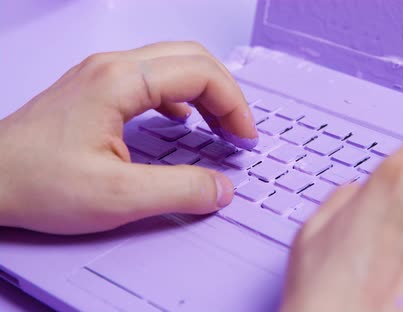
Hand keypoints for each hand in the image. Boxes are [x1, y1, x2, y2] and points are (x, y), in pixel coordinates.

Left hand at [0, 41, 257, 233]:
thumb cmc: (37, 182)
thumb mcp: (117, 197)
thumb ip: (180, 190)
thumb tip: (222, 188)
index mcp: (121, 81)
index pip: (200, 74)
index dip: (233, 105)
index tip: (245, 139)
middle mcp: (112, 66)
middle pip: (192, 59)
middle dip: (225, 93)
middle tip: (239, 131)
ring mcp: (102, 73)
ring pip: (173, 63)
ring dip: (205, 92)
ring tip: (220, 126)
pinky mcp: (95, 87)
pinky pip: (152, 77)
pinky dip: (180, 96)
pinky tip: (182, 121)